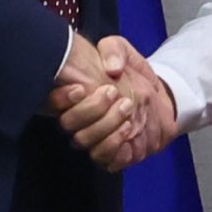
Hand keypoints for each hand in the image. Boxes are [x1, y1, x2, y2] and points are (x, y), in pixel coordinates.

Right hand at [54, 36, 177, 169]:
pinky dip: (115, 148)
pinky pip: (105, 160)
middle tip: (114, 93)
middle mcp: (78, 119)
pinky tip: (128, 133)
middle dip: (91, 110)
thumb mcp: (123, 52)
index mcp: (73, 94)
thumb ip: (113, 51)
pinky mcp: (111, 155)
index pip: (52, 101)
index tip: (81, 88)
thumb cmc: (133, 74)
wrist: (160, 98)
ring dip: (105, 128)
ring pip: (84, 143)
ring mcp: (93, 139)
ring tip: (127, 111)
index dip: (60, 98)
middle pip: (68, 124)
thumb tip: (111, 68)